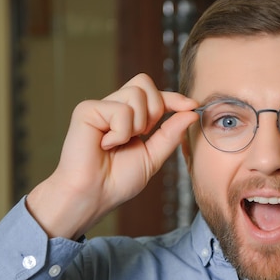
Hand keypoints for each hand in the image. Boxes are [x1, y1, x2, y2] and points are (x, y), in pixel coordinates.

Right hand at [27, 74, 198, 238]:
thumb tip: (192, 112)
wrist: (95, 195)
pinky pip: (120, 110)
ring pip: (136, 94)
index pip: (154, 95)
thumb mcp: (154, 156)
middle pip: (145, 83)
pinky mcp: (87, 110)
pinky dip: (121, 132)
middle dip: (155, 109)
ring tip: (120, 142)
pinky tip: (106, 145)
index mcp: (129, 117)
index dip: (174, 97)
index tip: (192, 105)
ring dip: (138, 124)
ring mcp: (100, 107)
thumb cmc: (118, 180)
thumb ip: (171, 133)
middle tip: (143, 134)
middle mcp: (114, 107)